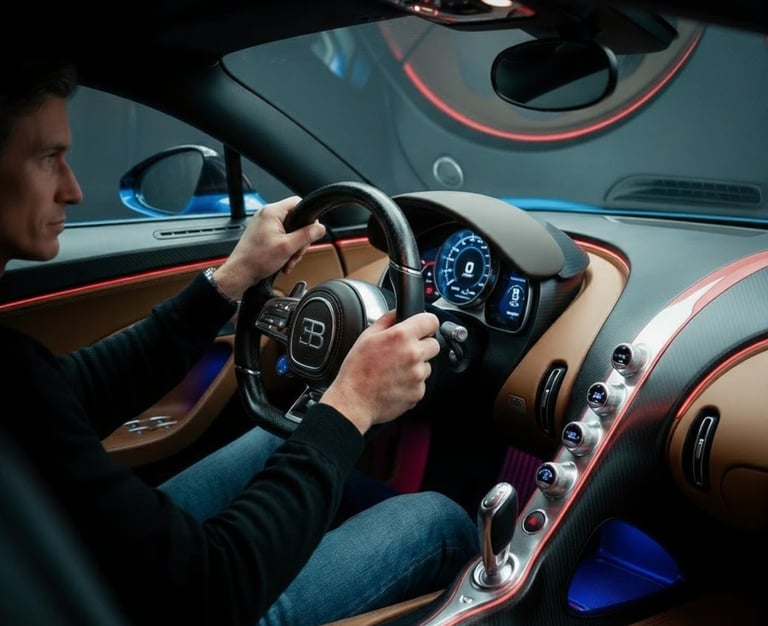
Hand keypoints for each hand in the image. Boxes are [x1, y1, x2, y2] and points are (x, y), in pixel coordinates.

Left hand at [211, 196, 325, 300]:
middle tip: (297, 252)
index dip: (308, 217)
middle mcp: (267, 215)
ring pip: (289, 232)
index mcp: (272, 212)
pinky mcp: (263, 234)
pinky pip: (281, 238)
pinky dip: (285, 250)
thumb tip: (320, 228)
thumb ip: (306, 235)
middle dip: (300, 239)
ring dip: (293, 248)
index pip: (298, 203)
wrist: (240, 273)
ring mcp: (264, 225)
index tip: (311, 231)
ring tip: (288, 260)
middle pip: (295, 220)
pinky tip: (283, 261)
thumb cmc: (256, 259)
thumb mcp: (287, 247)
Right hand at [320, 311, 440, 433]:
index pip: (431, 321)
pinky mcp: (418, 392)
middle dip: (422, 346)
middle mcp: (413, 354)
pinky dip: (412, 383)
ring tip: (395, 370)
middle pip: (434, 344)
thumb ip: (387, 320)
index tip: (422, 328)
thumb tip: (397, 313)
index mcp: (401, 336)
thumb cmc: (357, 371)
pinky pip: (421, 383)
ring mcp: (418, 375)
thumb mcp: (366, 337)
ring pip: (428, 365)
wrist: (354, 400)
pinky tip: (395, 383)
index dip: (426, 324)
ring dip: (417, 366)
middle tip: (404, 352)